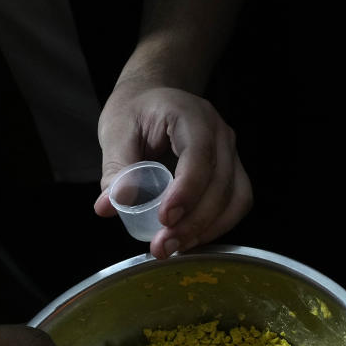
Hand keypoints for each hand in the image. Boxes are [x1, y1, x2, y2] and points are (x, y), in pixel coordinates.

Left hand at [94, 81, 252, 258]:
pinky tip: (190, 239)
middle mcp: (220, 134)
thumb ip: (116, 169)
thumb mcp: (116, 132)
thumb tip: (110, 206)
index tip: (164, 219)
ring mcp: (231, 153)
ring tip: (175, 247)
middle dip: (193, 222)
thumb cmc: (136, 112)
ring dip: (208, 229)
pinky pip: (236, 204)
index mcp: (191, 116)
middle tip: (162, 246)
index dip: (186, 191)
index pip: (199, 156)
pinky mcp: (232, 173)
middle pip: (220, 184)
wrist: (153, 98)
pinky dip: (216, 227)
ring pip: (235, 199)